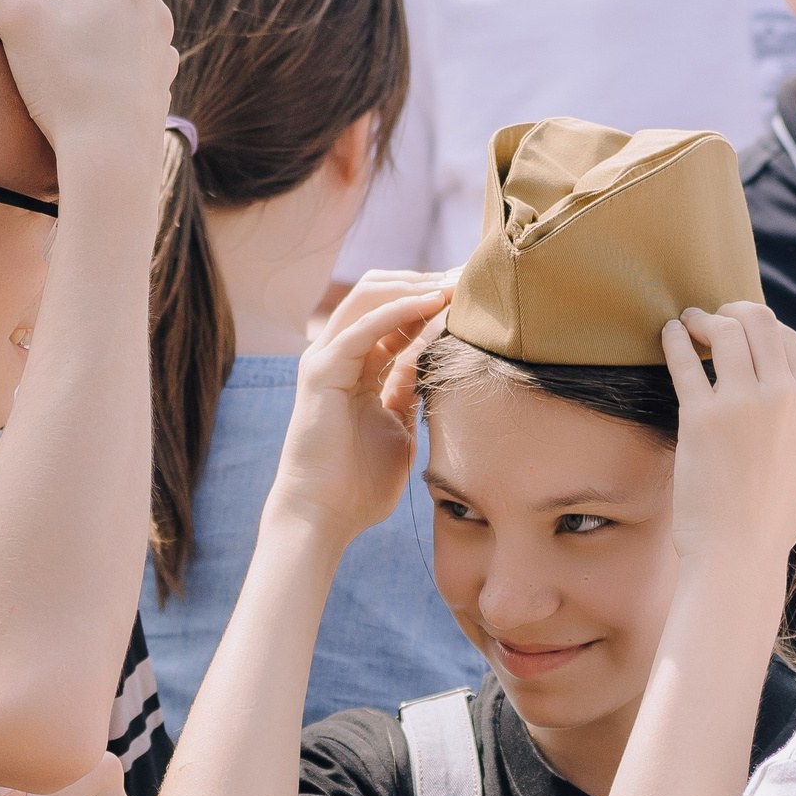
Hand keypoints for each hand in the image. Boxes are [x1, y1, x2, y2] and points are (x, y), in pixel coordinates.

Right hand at [0, 0, 180, 173]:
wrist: (109, 161)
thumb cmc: (68, 83)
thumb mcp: (16, 17)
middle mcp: (157, 14)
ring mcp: (164, 56)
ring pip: (143, 24)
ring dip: (117, 25)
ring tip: (78, 39)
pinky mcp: (161, 94)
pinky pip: (143, 67)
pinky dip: (123, 67)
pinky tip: (93, 81)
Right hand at [266, 271, 452, 546]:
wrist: (324, 516)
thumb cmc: (361, 485)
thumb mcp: (398, 428)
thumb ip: (409, 394)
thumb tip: (434, 369)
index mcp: (357, 367)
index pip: (395, 315)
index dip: (432, 299)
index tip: (474, 296)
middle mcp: (339, 354)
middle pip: (381, 293)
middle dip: (426, 281)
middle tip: (469, 279)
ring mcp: (326, 359)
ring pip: (369, 297)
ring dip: (416, 286)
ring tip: (456, 284)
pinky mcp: (322, 371)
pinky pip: (363, 326)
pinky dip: (399, 310)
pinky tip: (433, 303)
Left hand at [660, 303, 795, 567]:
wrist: (738, 552)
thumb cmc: (776, 519)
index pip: (791, 343)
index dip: (765, 329)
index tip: (744, 331)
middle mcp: (781, 397)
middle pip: (760, 324)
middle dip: (736, 310)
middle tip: (715, 316)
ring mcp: (740, 405)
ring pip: (726, 332)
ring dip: (703, 319)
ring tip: (688, 322)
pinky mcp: (700, 418)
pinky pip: (686, 362)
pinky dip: (676, 339)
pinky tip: (669, 333)